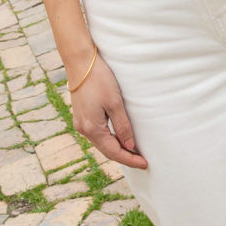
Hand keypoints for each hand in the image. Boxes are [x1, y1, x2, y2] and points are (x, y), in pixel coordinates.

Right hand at [69, 53, 147, 169]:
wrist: (80, 62)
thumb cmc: (99, 79)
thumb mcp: (115, 103)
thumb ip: (123, 126)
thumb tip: (129, 146)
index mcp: (91, 128)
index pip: (113, 152)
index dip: (130, 159)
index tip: (145, 164)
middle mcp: (83, 129)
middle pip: (106, 150)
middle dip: (124, 156)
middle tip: (142, 161)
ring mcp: (80, 123)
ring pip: (101, 143)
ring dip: (117, 148)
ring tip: (133, 152)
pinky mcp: (81, 116)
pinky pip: (97, 134)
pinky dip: (109, 139)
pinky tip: (119, 137)